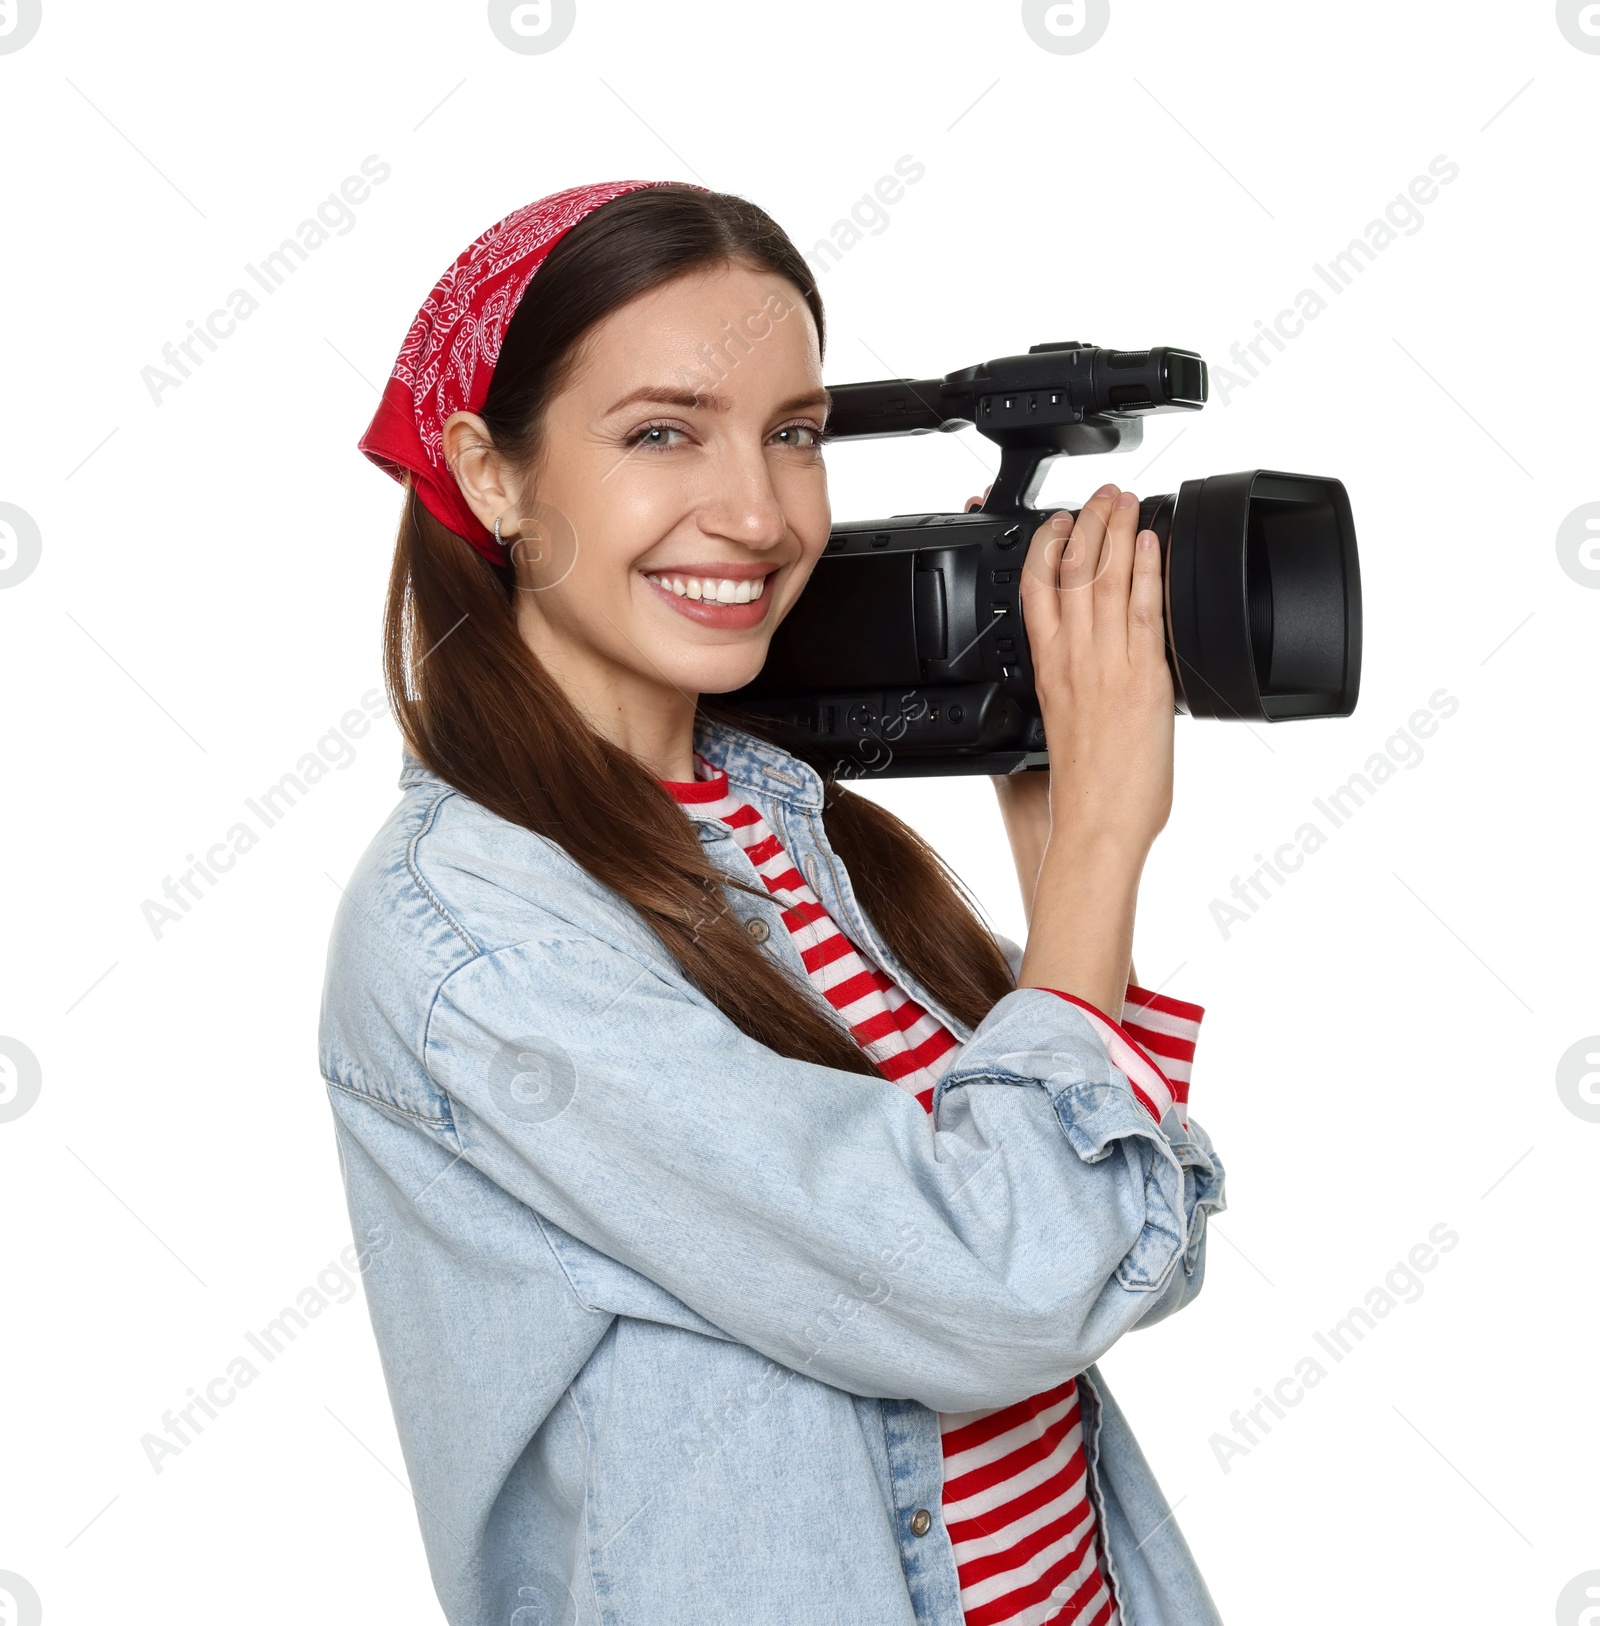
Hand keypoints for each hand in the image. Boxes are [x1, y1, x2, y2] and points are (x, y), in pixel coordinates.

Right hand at [1019, 484, 1172, 856]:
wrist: (1096, 826)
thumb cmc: (1083, 794)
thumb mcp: (1064, 730)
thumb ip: (1076, 693)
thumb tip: (1092, 680)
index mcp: (1048, 671)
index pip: (1036, 593)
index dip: (1045, 548)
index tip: (1058, 521)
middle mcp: (1072, 661)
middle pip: (1070, 574)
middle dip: (1086, 524)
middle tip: (1101, 494)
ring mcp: (1106, 665)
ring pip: (1104, 581)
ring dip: (1117, 532)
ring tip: (1127, 501)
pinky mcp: (1143, 677)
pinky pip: (1143, 610)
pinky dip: (1146, 571)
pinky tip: (1151, 544)